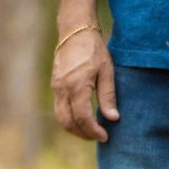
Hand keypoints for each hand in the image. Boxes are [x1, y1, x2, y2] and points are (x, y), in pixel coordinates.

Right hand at [52, 26, 118, 141]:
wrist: (75, 32)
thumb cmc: (94, 50)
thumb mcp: (107, 71)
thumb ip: (108, 96)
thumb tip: (113, 118)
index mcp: (76, 86)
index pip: (82, 118)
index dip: (93, 131)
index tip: (105, 136)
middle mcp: (62, 89)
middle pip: (69, 122)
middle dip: (84, 134)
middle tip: (99, 136)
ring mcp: (56, 88)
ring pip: (61, 118)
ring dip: (75, 129)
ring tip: (91, 131)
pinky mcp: (55, 86)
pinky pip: (59, 109)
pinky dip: (70, 119)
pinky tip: (83, 119)